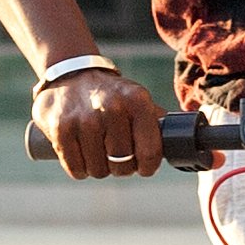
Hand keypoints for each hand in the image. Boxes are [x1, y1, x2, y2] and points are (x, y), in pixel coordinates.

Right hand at [30, 62, 164, 177]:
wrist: (71, 74)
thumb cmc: (112, 96)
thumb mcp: (138, 100)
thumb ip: (158, 123)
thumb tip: (184, 145)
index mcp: (137, 102)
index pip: (150, 153)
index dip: (148, 167)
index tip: (143, 167)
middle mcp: (111, 108)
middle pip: (122, 165)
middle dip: (122, 168)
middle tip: (117, 158)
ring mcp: (84, 120)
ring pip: (99, 170)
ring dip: (100, 168)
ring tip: (99, 153)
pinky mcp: (60, 130)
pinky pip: (76, 168)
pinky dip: (80, 169)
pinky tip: (82, 155)